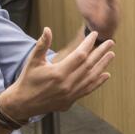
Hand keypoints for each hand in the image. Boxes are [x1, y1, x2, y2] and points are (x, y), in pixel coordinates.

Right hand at [0, 28, 114, 120]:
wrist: (23, 103)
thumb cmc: (27, 80)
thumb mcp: (33, 60)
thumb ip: (42, 45)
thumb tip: (47, 29)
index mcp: (58, 73)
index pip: (79, 55)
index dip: (88, 44)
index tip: (94, 35)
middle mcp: (67, 84)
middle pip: (89, 65)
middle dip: (101, 52)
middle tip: (110, 42)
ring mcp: (70, 94)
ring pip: (91, 77)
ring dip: (102, 65)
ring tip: (111, 55)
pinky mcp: (71, 101)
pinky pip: (88, 89)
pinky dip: (98, 82)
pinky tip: (106, 75)